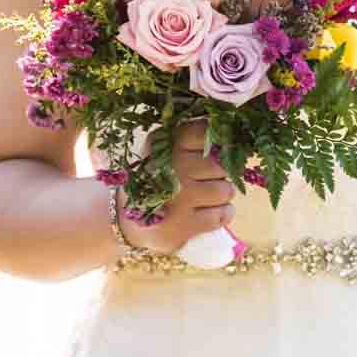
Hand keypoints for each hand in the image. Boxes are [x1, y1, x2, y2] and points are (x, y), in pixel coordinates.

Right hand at [122, 119, 236, 253]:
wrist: (124, 220)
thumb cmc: (155, 180)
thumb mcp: (163, 151)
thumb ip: (192, 139)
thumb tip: (231, 134)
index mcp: (166, 144)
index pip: (206, 132)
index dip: (216, 143)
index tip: (209, 152)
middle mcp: (172, 167)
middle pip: (222, 164)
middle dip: (218, 173)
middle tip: (203, 180)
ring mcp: (180, 197)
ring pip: (226, 190)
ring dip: (221, 196)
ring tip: (203, 198)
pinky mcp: (184, 224)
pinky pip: (224, 214)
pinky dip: (222, 214)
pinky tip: (206, 213)